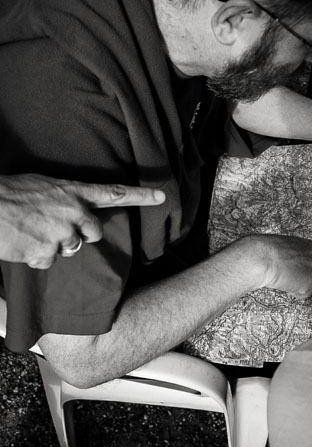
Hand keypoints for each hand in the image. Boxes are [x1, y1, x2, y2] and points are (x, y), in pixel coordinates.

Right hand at [0, 174, 164, 268]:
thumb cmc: (9, 193)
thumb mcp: (43, 186)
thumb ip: (65, 198)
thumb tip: (74, 211)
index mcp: (73, 190)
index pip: (114, 193)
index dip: (140, 196)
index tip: (162, 197)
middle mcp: (73, 211)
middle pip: (94, 232)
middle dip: (81, 235)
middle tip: (56, 227)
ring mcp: (61, 233)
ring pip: (71, 249)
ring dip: (54, 245)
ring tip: (31, 231)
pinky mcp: (46, 252)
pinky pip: (48, 261)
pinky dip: (36, 257)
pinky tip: (22, 242)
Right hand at [251, 233, 311, 300]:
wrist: (263, 256)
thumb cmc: (267, 253)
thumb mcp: (285, 251)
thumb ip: (296, 260)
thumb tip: (295, 273)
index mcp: (310, 247)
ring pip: (309, 287)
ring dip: (296, 287)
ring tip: (283, 278)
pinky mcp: (311, 283)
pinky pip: (301, 294)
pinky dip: (292, 292)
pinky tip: (284, 282)